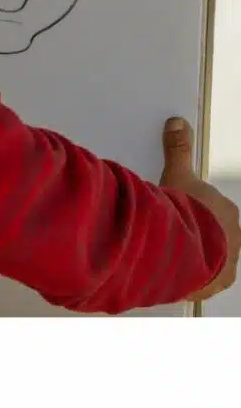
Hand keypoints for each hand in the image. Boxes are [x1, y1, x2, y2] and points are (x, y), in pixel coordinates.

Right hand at [159, 117, 239, 301]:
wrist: (181, 249)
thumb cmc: (185, 214)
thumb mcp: (177, 175)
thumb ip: (178, 150)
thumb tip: (178, 124)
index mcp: (228, 213)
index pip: (214, 209)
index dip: (196, 208)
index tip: (181, 209)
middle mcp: (233, 239)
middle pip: (215, 232)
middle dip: (198, 231)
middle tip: (175, 228)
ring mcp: (226, 263)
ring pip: (213, 256)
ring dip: (196, 254)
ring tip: (173, 250)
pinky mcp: (216, 282)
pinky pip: (206, 279)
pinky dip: (193, 275)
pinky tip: (176, 270)